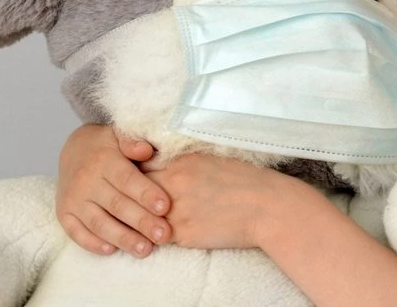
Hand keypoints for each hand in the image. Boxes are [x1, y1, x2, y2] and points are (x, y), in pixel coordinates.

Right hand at [56, 124, 171, 256]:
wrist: (73, 150)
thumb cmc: (107, 146)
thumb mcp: (120, 136)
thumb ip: (133, 142)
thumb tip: (146, 150)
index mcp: (104, 160)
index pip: (127, 180)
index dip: (146, 194)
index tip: (165, 207)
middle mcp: (85, 181)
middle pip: (116, 205)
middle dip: (142, 222)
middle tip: (163, 235)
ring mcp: (72, 200)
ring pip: (99, 223)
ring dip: (122, 238)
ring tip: (145, 250)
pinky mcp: (64, 214)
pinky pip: (76, 233)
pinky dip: (93, 244)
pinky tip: (112, 250)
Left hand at [142, 153, 302, 249]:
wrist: (267, 207)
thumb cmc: (246, 181)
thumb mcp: (212, 160)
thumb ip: (185, 163)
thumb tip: (168, 166)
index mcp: (181, 162)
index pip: (141, 165)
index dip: (135, 173)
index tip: (134, 178)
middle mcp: (173, 184)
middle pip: (134, 190)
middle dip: (130, 196)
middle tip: (128, 201)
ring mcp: (175, 210)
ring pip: (141, 216)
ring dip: (139, 219)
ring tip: (139, 222)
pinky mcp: (182, 234)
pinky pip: (158, 237)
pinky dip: (155, 237)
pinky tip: (159, 235)